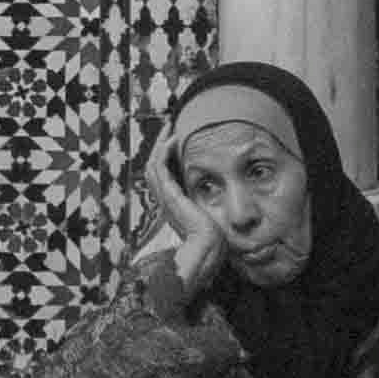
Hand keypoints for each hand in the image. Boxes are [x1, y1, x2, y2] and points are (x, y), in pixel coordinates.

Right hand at [146, 130, 226, 304]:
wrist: (208, 248)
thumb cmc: (213, 240)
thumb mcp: (210, 220)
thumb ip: (210, 210)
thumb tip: (225, 204)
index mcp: (173, 207)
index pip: (162, 177)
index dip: (165, 159)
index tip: (174, 143)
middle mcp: (165, 201)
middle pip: (153, 168)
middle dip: (160, 146)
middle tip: (167, 129)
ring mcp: (165, 198)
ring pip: (153, 164)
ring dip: (160, 144)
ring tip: (169, 129)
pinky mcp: (169, 194)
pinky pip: (160, 167)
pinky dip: (163, 151)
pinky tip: (173, 140)